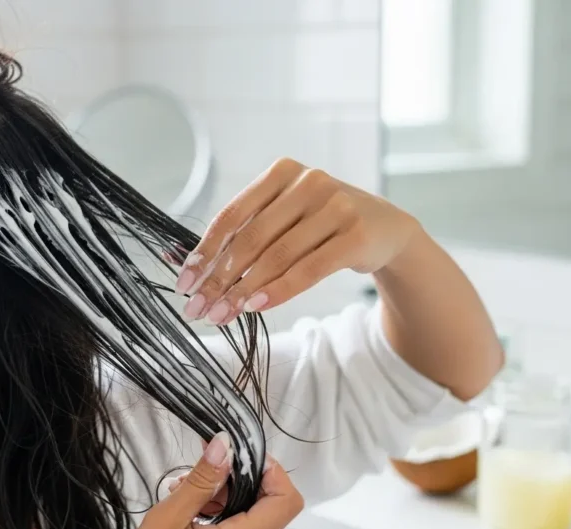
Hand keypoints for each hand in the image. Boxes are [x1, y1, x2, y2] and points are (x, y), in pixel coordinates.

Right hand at [119, 433, 303, 528]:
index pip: (287, 499)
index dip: (270, 470)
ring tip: (186, 493)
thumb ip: (199, 482)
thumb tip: (223, 446)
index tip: (238, 454)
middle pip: (270, 505)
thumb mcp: (167, 522)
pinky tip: (190, 512)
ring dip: (226, 497)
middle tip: (201, 471)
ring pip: (255, 517)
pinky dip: (222, 515)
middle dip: (238, 480)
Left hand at [174, 157, 419, 324]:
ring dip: (243, 290)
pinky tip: (255, 307)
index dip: (205, 250)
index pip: (233, 215)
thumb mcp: (285, 217)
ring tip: (221, 314)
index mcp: (282, 172)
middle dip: (219, 278)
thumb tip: (184, 264)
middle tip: (198, 308)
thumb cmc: (322, 224)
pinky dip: (278, 291)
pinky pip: (308, 269)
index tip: (185, 281)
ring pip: (277, 256)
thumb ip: (245, 233)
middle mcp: (309, 182)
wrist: (386, 229)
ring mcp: (336, 206)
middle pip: (251, 238)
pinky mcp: (356, 235)